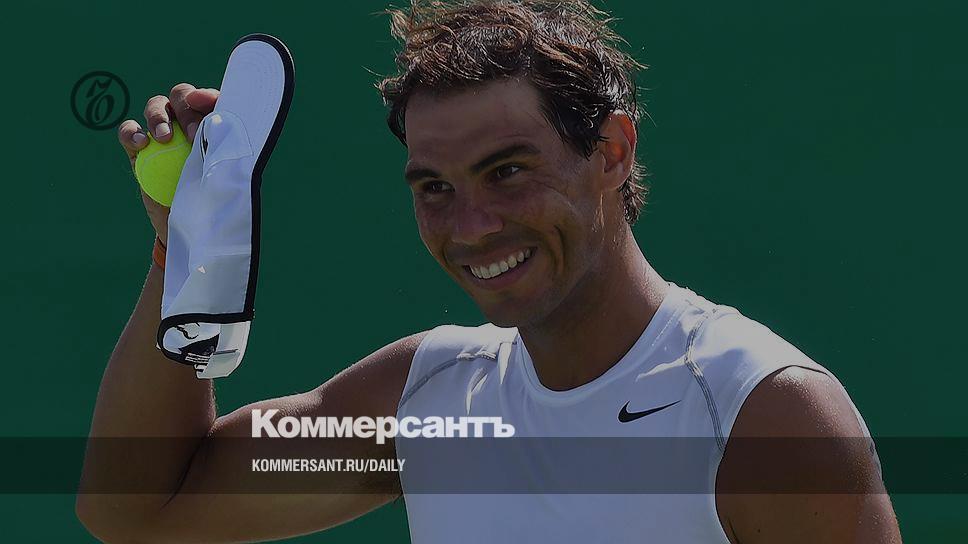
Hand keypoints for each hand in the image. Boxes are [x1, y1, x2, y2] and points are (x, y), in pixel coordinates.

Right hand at [117, 83, 219, 245]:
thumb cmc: (214, 196)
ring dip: (159, 116)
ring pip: (156, 106)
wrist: (189, 223)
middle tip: (194, 137)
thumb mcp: (225, 177)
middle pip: (181, 97)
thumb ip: (227, 156)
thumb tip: (233, 145)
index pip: (209, 99)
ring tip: (164, 137)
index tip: (206, 105)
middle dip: (187, 110)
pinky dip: (132, 131)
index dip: (208, 96)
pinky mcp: (139, 149)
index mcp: (212, 123)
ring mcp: (162, 133)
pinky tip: (140, 143)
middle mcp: (187, 122)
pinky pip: (129, 130)